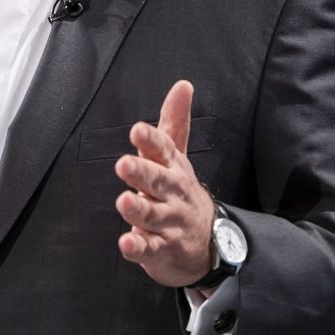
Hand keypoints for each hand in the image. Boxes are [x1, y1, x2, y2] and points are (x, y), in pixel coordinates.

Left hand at [113, 79, 214, 286]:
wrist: (211, 243)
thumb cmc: (181, 191)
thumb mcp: (178, 156)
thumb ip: (174, 123)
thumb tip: (183, 85)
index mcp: (173, 168)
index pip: (164, 150)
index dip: (151, 140)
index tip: (137, 129)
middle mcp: (172, 193)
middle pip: (157, 181)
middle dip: (142, 172)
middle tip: (124, 164)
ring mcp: (169, 222)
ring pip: (152, 215)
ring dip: (138, 209)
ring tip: (123, 201)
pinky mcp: (162, 249)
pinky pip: (150, 249)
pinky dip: (138, 248)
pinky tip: (126, 244)